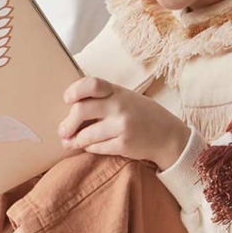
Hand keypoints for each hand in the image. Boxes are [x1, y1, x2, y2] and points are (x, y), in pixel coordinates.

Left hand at [58, 76, 191, 170]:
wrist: (168, 135)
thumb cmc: (141, 115)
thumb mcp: (125, 98)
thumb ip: (102, 99)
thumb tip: (70, 110)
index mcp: (117, 91)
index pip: (91, 84)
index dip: (74, 91)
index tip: (68, 100)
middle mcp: (119, 106)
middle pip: (80, 111)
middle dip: (67, 124)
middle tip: (64, 131)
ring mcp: (122, 126)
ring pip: (85, 135)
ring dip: (76, 141)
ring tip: (74, 142)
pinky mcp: (124, 144)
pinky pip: (96, 148)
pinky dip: (90, 148)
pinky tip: (92, 146)